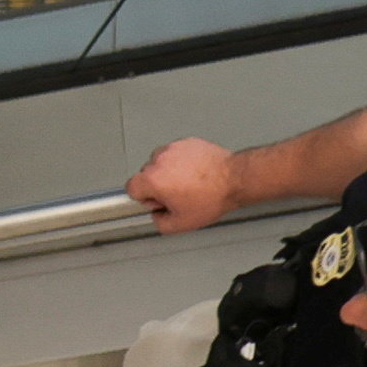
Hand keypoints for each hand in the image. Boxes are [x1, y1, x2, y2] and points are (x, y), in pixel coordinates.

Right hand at [126, 138, 243, 232]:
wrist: (235, 179)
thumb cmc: (212, 197)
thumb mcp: (181, 224)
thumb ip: (160, 223)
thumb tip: (157, 216)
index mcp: (153, 180)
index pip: (131, 187)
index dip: (143, 197)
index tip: (155, 200)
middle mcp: (159, 160)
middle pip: (146, 173)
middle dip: (158, 184)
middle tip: (177, 194)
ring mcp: (173, 148)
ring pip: (160, 161)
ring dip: (168, 171)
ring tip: (188, 182)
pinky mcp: (186, 142)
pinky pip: (176, 153)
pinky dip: (182, 161)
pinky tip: (196, 172)